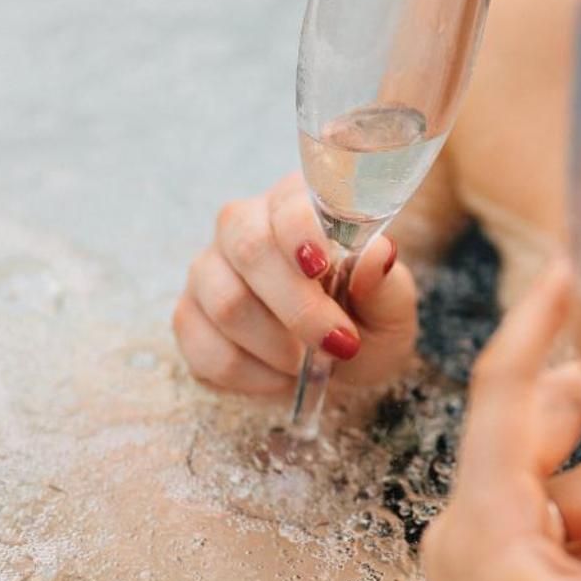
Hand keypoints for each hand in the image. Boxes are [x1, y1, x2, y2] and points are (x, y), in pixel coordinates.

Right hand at [172, 172, 417, 394]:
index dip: (301, 232)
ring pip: (224, 302)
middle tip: (337, 344)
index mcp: (297, 206)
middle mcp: (243, 227)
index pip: (288, 204)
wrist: (339, 360)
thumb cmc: (366, 321)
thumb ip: (384, 283)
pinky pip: (203, 347)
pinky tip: (278, 377)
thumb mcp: (391, 309)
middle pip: (249, 249)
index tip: (323, 268)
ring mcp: (209, 271)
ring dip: (275, 346)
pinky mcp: (189, 317)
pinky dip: (248, 374)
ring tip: (308, 363)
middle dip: (297, 306)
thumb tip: (378, 254)